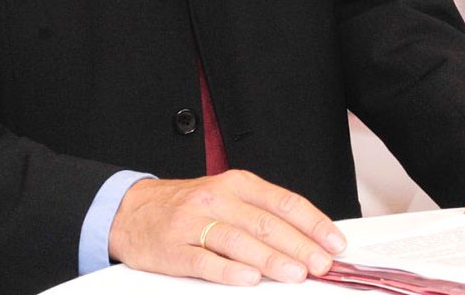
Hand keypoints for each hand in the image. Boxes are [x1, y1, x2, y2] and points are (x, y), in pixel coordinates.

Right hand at [108, 171, 345, 285]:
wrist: (130, 211)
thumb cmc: (187, 206)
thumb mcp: (227, 196)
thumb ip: (262, 212)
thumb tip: (307, 237)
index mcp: (238, 184)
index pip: (285, 202)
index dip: (313, 223)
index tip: (334, 242)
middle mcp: (218, 200)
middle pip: (267, 223)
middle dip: (300, 246)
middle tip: (321, 264)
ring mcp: (195, 224)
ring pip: (240, 242)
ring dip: (271, 260)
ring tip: (296, 274)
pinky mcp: (174, 249)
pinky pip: (205, 262)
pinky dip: (229, 272)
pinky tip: (249, 280)